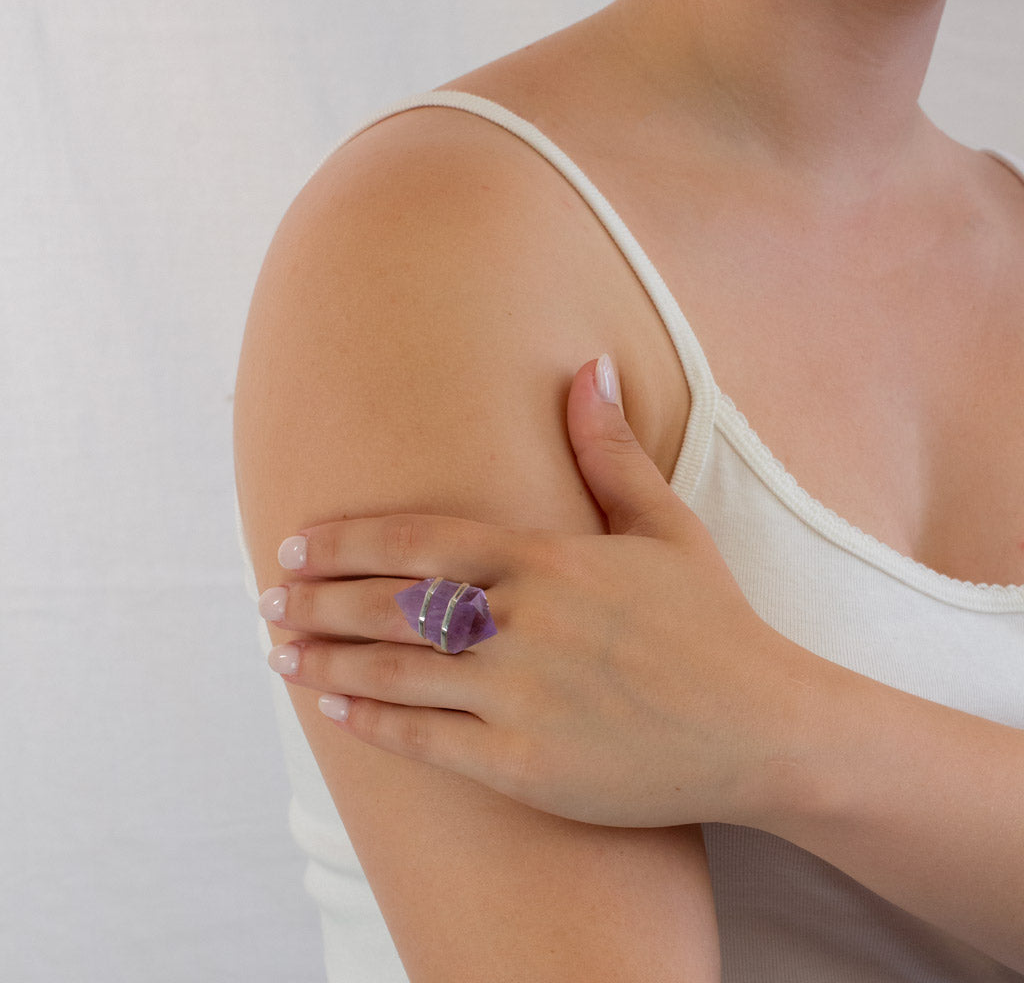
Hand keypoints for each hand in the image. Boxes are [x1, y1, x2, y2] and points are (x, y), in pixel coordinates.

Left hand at [260, 358, 816, 829]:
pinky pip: (428, 740)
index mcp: (550, 560)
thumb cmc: (714, 622)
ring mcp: (521, 697)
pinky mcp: (526, 766)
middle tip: (265, 599)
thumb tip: (588, 366)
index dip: (347, 542)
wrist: (764, 729)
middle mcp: (525, 624)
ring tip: (277, 652)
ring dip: (326, 658)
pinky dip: (372, 721)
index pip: (421, 541)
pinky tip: (332, 707)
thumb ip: (610, 451)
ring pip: (396, 672)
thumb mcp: (666, 526)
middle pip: (392, 605)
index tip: (296, 543)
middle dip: (317, 599)